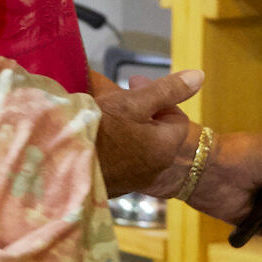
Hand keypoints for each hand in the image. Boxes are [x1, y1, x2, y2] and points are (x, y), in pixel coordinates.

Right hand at [92, 69, 199, 197]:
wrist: (62, 161)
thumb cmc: (101, 128)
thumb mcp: (134, 102)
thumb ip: (168, 89)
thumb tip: (199, 76)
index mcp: (165, 146)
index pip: (176, 118)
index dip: (158, 102)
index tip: (135, 94)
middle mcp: (155, 168)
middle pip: (158, 133)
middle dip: (142, 115)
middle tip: (118, 103)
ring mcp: (134, 180)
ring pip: (139, 146)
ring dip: (128, 131)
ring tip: (105, 118)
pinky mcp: (114, 185)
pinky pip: (122, 161)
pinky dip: (114, 148)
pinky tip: (96, 138)